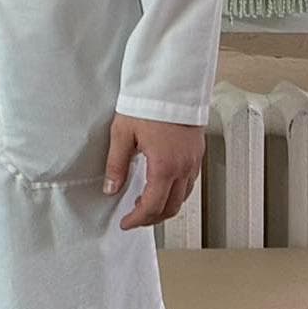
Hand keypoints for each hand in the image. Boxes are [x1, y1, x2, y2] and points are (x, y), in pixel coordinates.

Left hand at [103, 113, 204, 230]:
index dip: (138, 219)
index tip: (125, 223)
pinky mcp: (197, 154)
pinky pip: (190, 184)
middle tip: (134, 218)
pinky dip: (176, 193)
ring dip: (165, 207)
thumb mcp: (122, 134)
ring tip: (146, 205)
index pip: (153, 206)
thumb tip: (110, 189)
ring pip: (183, 198)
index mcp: (164, 166)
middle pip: (171, 208)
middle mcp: (183, 168)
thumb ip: (116, 165)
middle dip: (152, 218)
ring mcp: (193, 162)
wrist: (171, 85)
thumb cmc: (147, 105)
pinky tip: (162, 187)